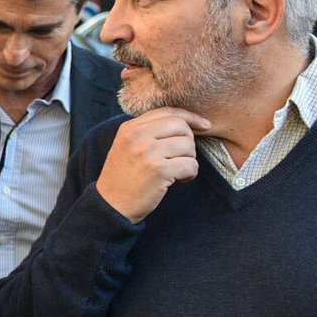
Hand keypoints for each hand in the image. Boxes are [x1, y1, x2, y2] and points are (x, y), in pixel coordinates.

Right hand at [95, 107, 208, 223]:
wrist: (111, 205)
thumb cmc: (123, 177)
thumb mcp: (127, 146)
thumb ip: (147, 131)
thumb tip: (185, 122)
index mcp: (130, 128)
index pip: (168, 112)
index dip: (191, 117)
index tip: (205, 125)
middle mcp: (137, 136)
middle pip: (181, 127)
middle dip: (188, 142)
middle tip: (180, 157)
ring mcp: (148, 153)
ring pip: (189, 146)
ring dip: (189, 160)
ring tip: (176, 171)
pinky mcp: (159, 171)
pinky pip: (191, 165)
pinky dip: (190, 174)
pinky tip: (178, 180)